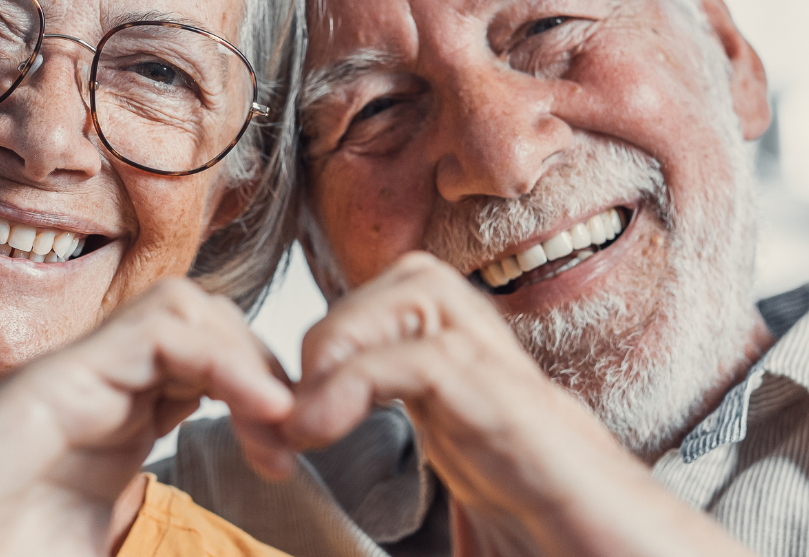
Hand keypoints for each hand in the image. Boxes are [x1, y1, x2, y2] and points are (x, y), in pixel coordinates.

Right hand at [0, 278, 293, 556]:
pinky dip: (223, 356)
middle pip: (207, 327)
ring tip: (278, 424)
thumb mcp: (103, 546)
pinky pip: (160, 325)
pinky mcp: (58, 377)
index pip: (210, 369)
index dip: (264, 400)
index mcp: (116, 431)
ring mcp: (78, 378)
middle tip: (295, 443)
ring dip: (249, 354)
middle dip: (268, 370)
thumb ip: (153, 537)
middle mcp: (101, 392)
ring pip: (189, 308)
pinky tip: (255, 410)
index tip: (287, 464)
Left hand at [282, 253, 751, 556]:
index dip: (332, 352)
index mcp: (481, 414)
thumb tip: (351, 553)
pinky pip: (429, 356)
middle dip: (335, 324)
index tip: (282, 426)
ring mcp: (519, 396)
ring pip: (424, 291)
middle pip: (414, 280)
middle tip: (296, 407)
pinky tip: (324, 430)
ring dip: (344, 336)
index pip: (405, 324)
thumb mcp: (477, 545)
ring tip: (308, 414)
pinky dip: (358, 378)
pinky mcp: (527, 424)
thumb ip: (430, 536)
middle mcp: (500, 387)